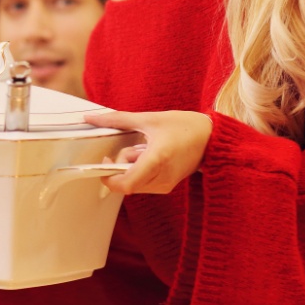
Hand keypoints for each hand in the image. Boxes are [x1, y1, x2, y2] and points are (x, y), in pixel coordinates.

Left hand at [83, 109, 211, 194]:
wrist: (212, 137)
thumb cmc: (185, 126)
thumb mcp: (149, 118)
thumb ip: (117, 119)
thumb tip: (92, 118)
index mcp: (158, 159)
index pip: (126, 184)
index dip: (109, 178)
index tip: (105, 161)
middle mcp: (162, 177)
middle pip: (126, 182)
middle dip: (121, 165)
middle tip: (133, 147)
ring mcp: (166, 184)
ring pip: (133, 184)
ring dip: (131, 167)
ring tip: (146, 150)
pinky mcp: (168, 186)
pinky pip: (143, 184)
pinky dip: (139, 171)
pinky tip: (152, 157)